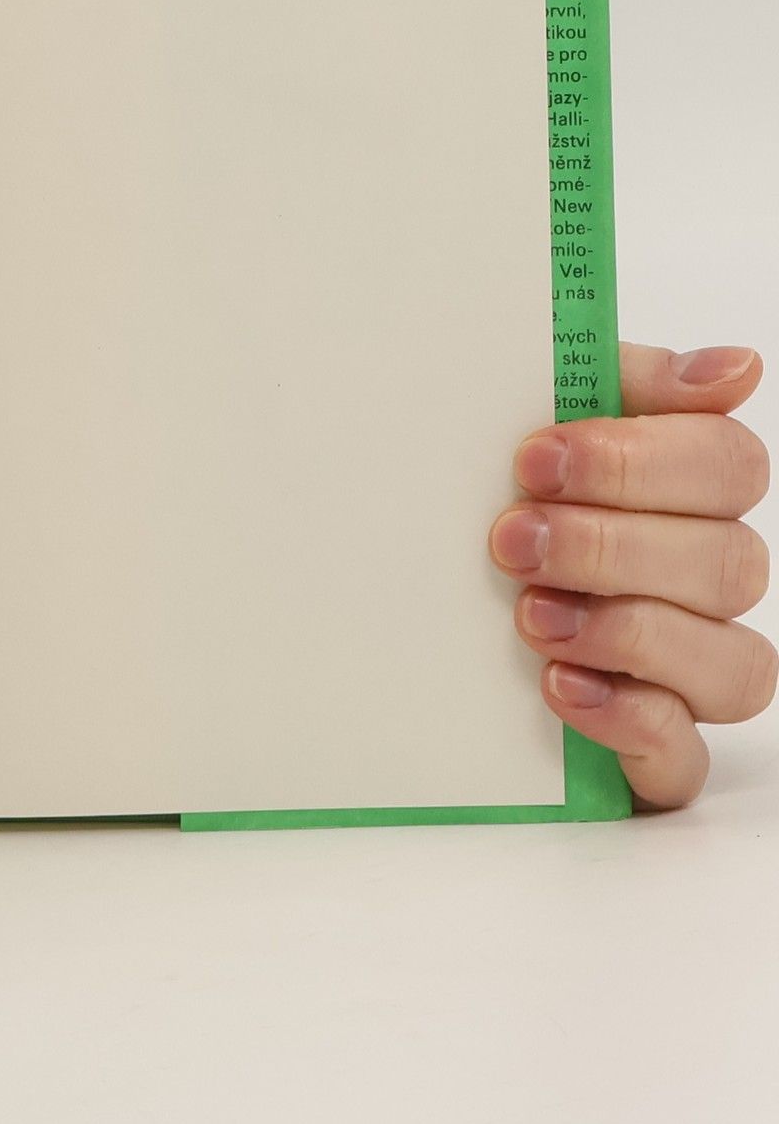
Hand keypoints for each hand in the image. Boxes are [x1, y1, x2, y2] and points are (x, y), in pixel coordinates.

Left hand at [490, 344, 773, 807]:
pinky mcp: (651, 746)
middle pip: (727, 562)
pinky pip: (682, 753)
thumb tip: (733, 369)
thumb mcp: (521, 416)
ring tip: (531, 616)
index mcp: (683, 489)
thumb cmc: (482, 494)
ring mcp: (686, 668)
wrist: (389, 594)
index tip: (533, 457)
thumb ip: (609, 379)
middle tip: (510, 538)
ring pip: (732, 663)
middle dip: (610, 547)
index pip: (727, 463)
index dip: (636, 461)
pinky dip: (627, 719)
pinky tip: (559, 685)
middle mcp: (700, 577)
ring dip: (628, 633)